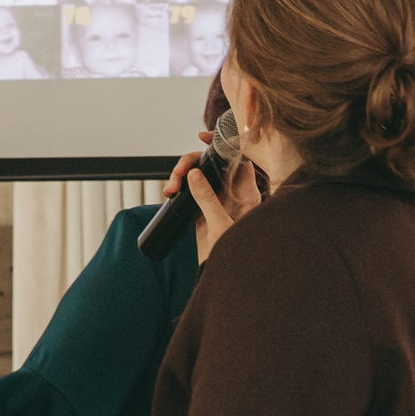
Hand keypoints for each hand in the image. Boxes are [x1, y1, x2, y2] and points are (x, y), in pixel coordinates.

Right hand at [171, 144, 263, 264]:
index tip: (201, 136)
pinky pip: (188, 189)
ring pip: (197, 174)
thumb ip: (208, 199)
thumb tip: (194, 173)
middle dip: (190, 162)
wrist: (226, 279)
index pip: (236, 157)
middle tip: (176, 175)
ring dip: (180, 175)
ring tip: (169, 189)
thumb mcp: (220, 225)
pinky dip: (177, 187)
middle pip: (211, 162)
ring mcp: (216, 199)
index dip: (220, 143)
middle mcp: (232, 192)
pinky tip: (169, 193)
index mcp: (245, 192)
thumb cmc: (235, 255)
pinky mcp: (201, 208)